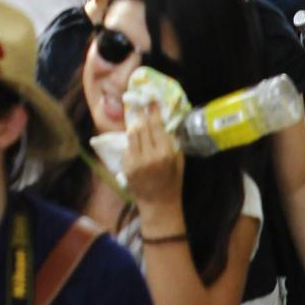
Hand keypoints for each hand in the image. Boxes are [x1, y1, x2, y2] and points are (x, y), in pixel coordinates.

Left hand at [122, 98, 184, 213]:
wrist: (159, 203)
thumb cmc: (172, 181)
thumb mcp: (178, 161)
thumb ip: (172, 141)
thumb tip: (166, 121)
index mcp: (165, 154)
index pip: (156, 126)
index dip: (152, 111)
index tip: (150, 101)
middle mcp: (149, 156)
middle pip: (141, 126)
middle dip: (142, 117)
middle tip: (143, 109)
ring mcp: (135, 161)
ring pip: (131, 133)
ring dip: (135, 127)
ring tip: (139, 125)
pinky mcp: (126, 166)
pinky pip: (127, 146)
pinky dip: (132, 142)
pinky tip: (137, 144)